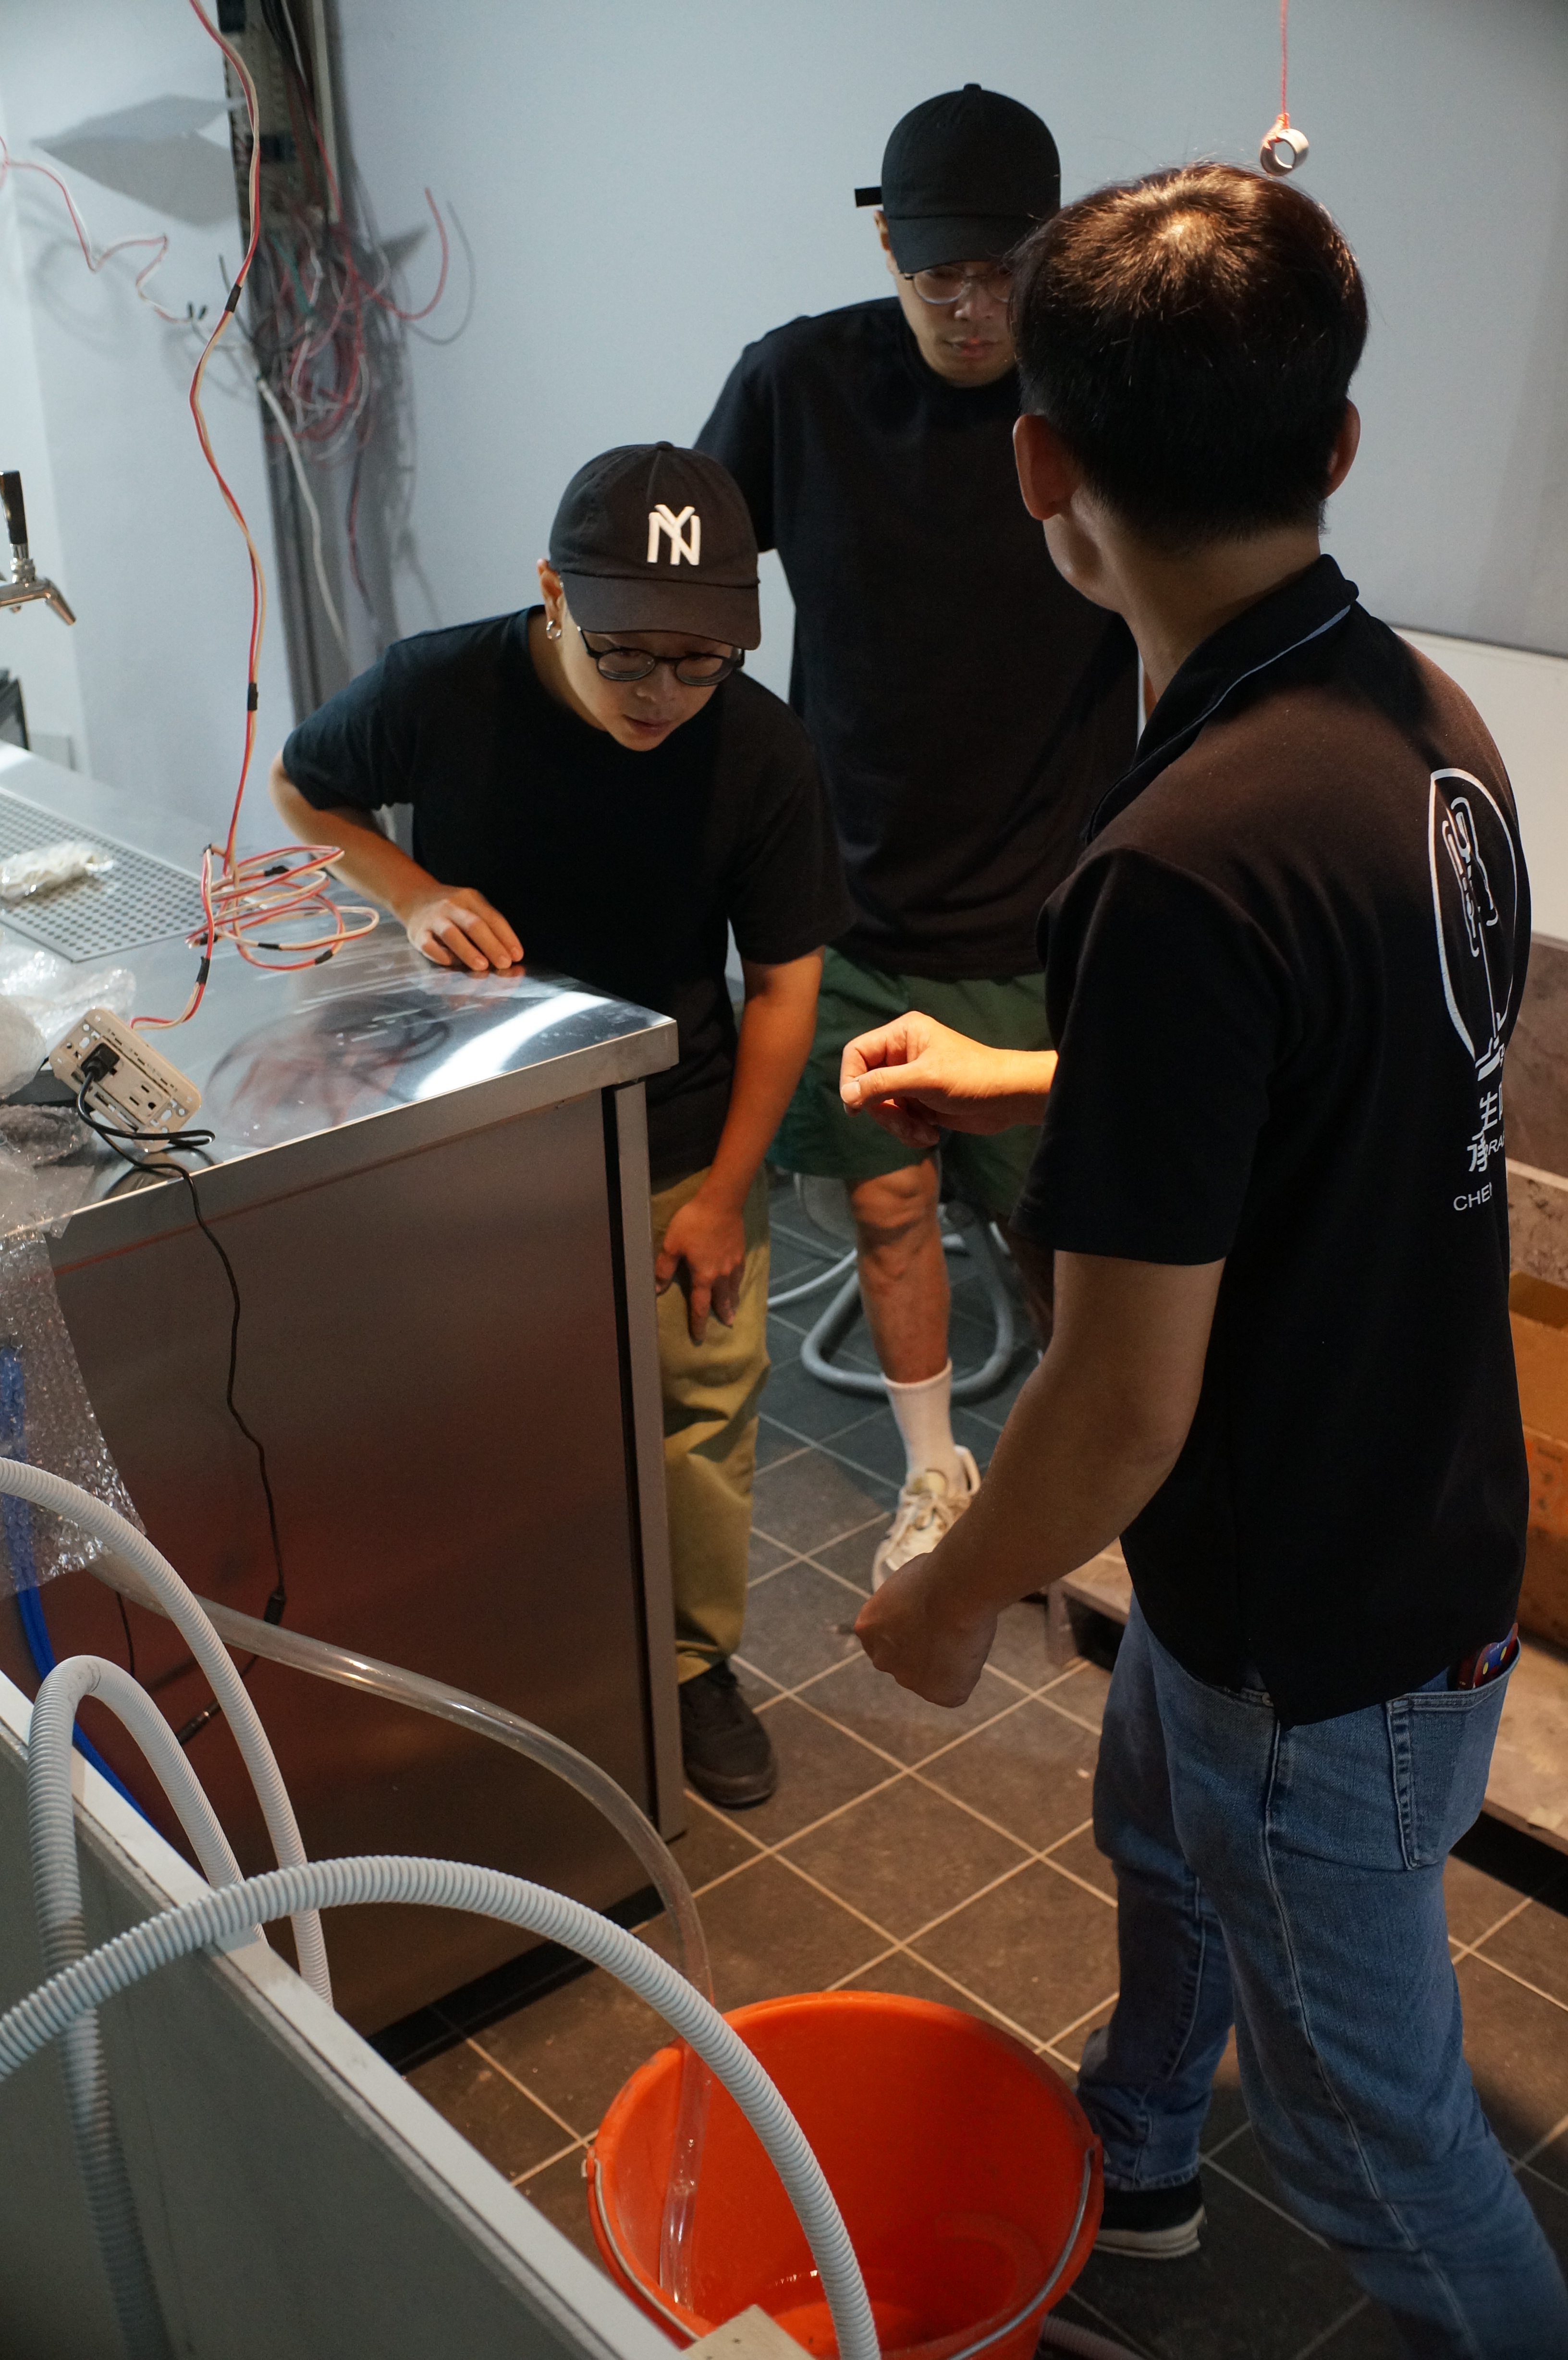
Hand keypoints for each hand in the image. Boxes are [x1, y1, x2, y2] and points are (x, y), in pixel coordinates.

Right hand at [396, 884, 521, 972]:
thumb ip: (488, 926)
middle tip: (504, 963)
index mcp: (470, 898)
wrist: (415, 898)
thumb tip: (509, 954)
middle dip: (491, 945)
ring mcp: (433, 919)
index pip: (492, 918)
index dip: (506, 937)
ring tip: (482, 965)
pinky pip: (429, 945)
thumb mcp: (472, 907)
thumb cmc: (452, 909)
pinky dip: (441, 955)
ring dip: (467, 951)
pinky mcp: (418, 933)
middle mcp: (451, 906)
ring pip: (451, 934)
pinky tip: (453, 964)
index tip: (517, 955)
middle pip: (473, 925)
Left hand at [656, 1191, 746, 1342]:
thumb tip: (656, 1289)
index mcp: (703, 1276)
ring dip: (733, 1302)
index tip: (699, 1336)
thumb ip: (664, 1268)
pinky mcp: (740, 1252)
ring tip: (734, 1310)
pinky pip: (740, 1274)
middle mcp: (721, 1275)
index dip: (699, 1322)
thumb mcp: (672, 1245)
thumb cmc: (693, 1223)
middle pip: (722, 1300)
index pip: (700, 1305)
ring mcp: (733, 1264)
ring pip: (734, 1288)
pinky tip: (738, 1283)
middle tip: (727, 1325)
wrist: (721, 1203)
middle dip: (722, 1313)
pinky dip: (739, 1284)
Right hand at [840, 1012, 1055, 1142]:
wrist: (1010, 1099)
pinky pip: (899, 1118)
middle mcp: (903, 1053)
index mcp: (902, 1034)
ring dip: (900, 1125)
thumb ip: (882, 1084)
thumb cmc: (972, 1078)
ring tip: (924, 1133)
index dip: (851, 1080)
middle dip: (885, 1111)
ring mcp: (911, 1078)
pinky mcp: (920, 1100)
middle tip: (905, 1125)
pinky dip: (910, 1130)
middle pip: (868, 1085)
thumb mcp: (924, 1079)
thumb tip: (847, 1094)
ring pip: (883, 1106)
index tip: (855, 1108)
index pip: (857, 1053)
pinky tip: (931, 1134)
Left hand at [853, 1542, 996, 1706]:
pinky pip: (957, 1688)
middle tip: (949, 1628)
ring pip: (933, 1677)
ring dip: (947, 1662)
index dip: (913, 1631)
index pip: (889, 1639)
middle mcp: (883, 1660)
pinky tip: (970, 1646)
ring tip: (963, 1633)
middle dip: (925, 1651)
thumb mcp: (905, 1584)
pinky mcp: (941, 1694)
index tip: (929, 1619)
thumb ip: (904, 1605)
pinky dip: (968, 1672)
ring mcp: (911, 1681)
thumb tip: (921, 1606)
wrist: (955, 1589)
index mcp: (868, 1629)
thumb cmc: (935, 1575)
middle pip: (907, 1662)